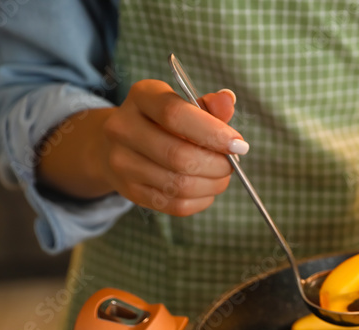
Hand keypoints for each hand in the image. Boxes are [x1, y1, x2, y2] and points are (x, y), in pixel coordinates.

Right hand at [37, 79, 246, 216]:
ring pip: (179, 184)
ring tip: (220, 177)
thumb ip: (209, 106)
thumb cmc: (163, 122)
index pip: (175, 115)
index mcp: (142, 96)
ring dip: (212, 185)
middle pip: (179, 156)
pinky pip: (175, 204)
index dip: (212, 133)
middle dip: (217, 165)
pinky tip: (206, 189)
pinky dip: (201, 200)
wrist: (118, 144)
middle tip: (231, 164)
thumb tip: (227, 100)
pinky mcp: (130, 190)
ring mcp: (122, 162)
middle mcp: (123, 128)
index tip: (239, 145)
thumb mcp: (183, 104)